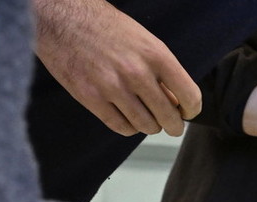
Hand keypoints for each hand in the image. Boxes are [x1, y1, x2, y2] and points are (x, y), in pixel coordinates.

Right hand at [33, 0, 199, 135]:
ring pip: (146, 126)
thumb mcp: (144, 41)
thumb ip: (162, 71)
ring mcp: (113, 87)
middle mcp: (137, 73)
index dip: (192, 110)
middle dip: (174, 125)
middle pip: (168, 117)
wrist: (64, 18)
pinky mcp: (91, 98)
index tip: (187, 113)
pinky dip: (129, 127)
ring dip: (151, 126)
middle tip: (172, 126)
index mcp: (156, 55)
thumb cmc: (106, 28)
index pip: (190, 96)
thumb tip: (176, 103)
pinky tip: (128, 118)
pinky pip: (121, 127)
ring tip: (148, 120)